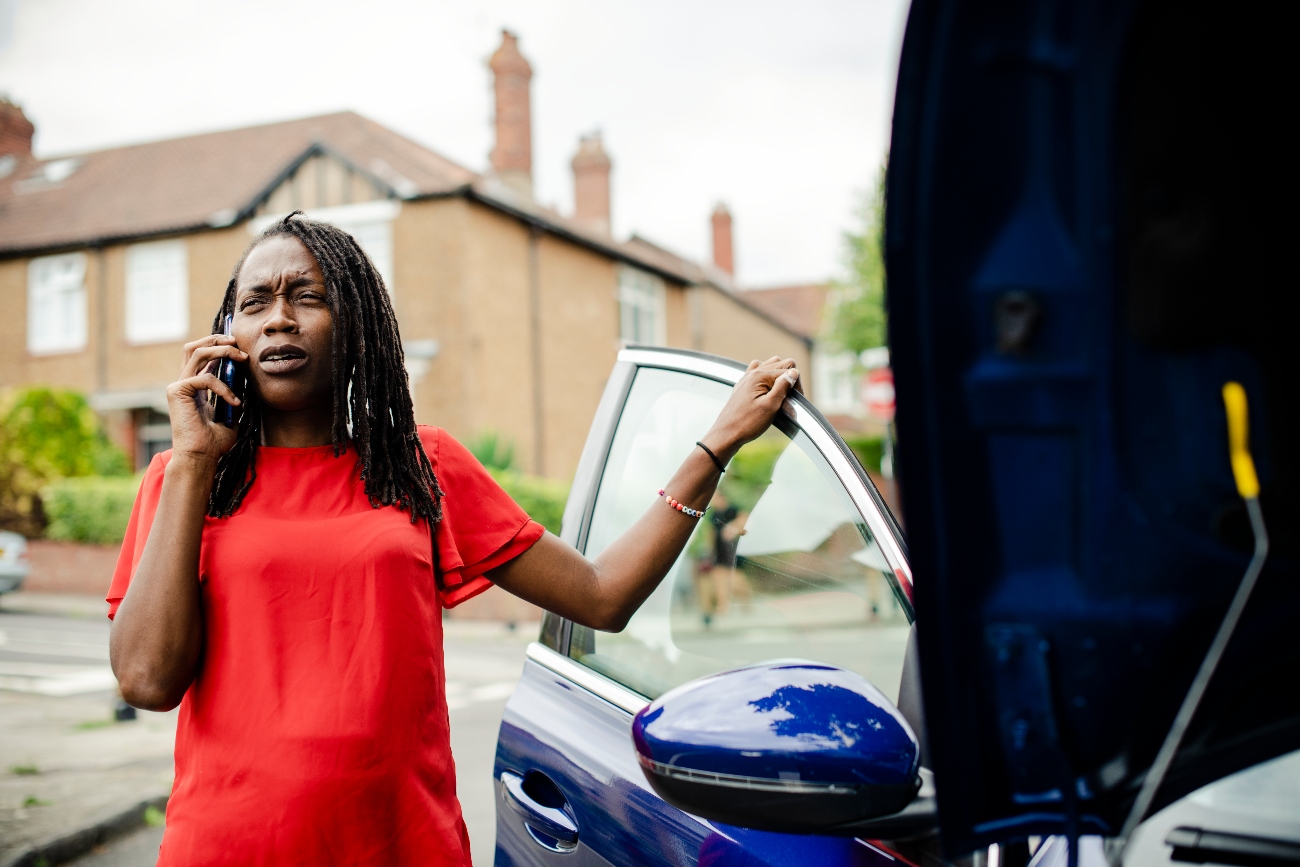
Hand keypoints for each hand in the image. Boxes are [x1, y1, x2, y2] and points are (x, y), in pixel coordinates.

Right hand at [165, 334, 247, 464]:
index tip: (239, 346)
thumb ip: (233, 394)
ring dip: (223, 351)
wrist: (201, 456)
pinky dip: (224, 388)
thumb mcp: (230, 413)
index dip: (218, 345)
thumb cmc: (215, 441)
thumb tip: (244, 377)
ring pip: (198, 353)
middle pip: (194, 346)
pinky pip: (206, 378)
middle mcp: (183, 382)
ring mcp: (178, 385)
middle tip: (238, 343)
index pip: (202, 355)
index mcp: (194, 386)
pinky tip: (234, 403)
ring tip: (242, 358)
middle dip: (217, 339)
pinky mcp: (177, 391)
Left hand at [700, 357, 801, 462]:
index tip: (794, 403)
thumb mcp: (770, 406)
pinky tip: (767, 393)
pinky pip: (758, 373)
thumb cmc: (747, 423)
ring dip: (778, 377)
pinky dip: (766, 379)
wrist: (726, 435)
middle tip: (789, 398)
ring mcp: (746, 378)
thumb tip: (793, 373)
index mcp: (759, 376)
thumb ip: (783, 387)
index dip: (796, 386)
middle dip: (788, 379)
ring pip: (769, 366)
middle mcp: (752, 373)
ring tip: (779, 395)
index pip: (788, 370)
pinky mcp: (743, 386)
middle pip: (780, 364)